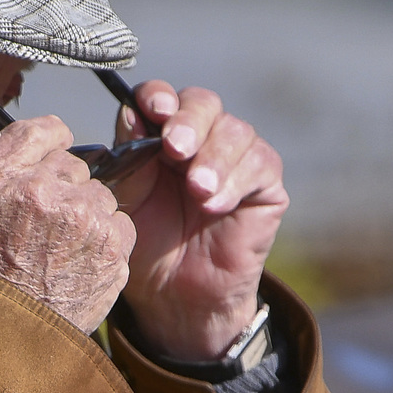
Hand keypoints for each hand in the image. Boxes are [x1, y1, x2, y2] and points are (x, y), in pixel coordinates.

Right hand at [0, 116, 134, 331]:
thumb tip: (27, 150)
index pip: (37, 131)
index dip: (52, 140)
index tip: (57, 152)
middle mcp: (39, 189)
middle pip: (74, 166)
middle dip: (65, 191)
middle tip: (48, 230)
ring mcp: (80, 217)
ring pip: (100, 196)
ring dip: (88, 217)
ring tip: (63, 255)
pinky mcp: (112, 246)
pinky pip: (122, 225)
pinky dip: (109, 243)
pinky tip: (83, 267)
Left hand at [113, 83, 286, 362]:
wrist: (176, 295)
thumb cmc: (148, 246)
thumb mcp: (128, 201)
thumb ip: (129, 159)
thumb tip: (131, 112)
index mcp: (161, 135)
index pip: (163, 98)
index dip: (159, 97)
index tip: (153, 110)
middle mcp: (201, 137)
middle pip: (202, 103)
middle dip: (189, 121)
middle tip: (175, 148)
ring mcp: (236, 157)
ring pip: (234, 131)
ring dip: (214, 158)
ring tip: (197, 191)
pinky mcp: (264, 183)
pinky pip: (259, 164)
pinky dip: (235, 181)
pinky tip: (215, 205)